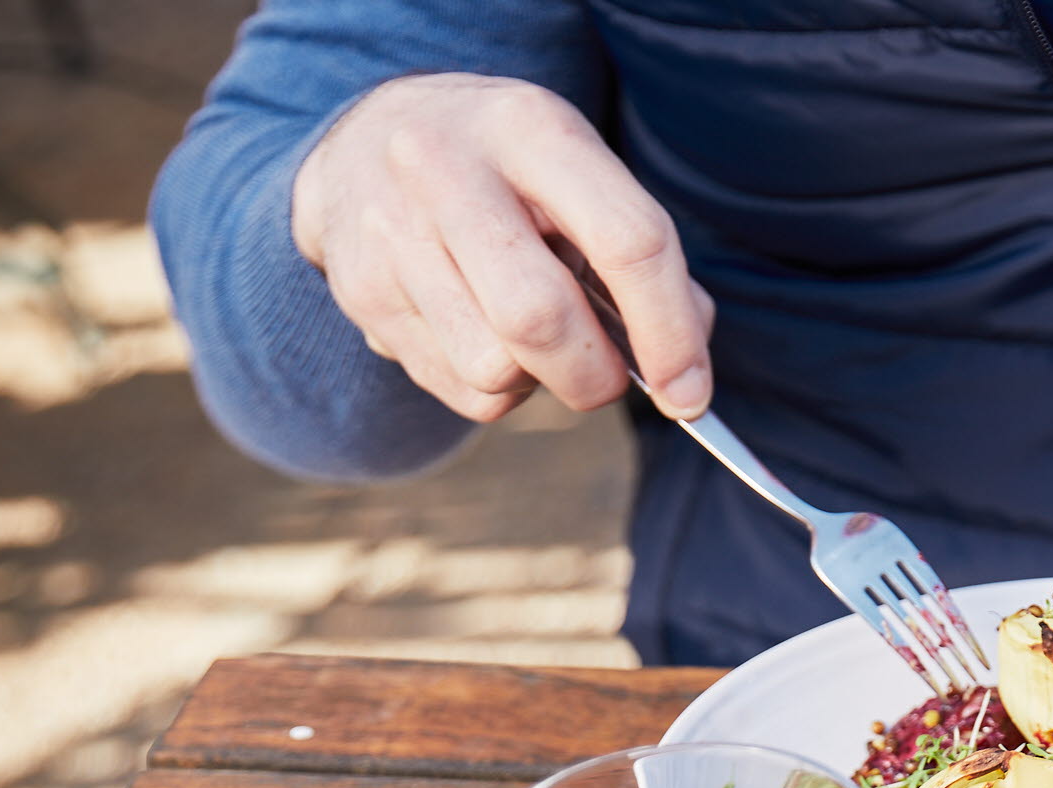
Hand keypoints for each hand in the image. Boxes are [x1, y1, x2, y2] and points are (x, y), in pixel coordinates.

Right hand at [291, 73, 714, 423]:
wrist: (366, 145)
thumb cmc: (507, 177)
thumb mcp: (578, 178)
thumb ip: (643, 262)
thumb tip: (682, 373)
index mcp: (530, 128)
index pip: (627, 242)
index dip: (669, 334)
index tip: (689, 394)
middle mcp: (446, 169)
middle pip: (542, 321)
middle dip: (594, 376)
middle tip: (608, 374)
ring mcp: (391, 233)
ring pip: (496, 371)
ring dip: (537, 381)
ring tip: (527, 332)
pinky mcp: (363, 294)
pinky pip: (462, 392)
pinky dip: (496, 389)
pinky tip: (483, 335)